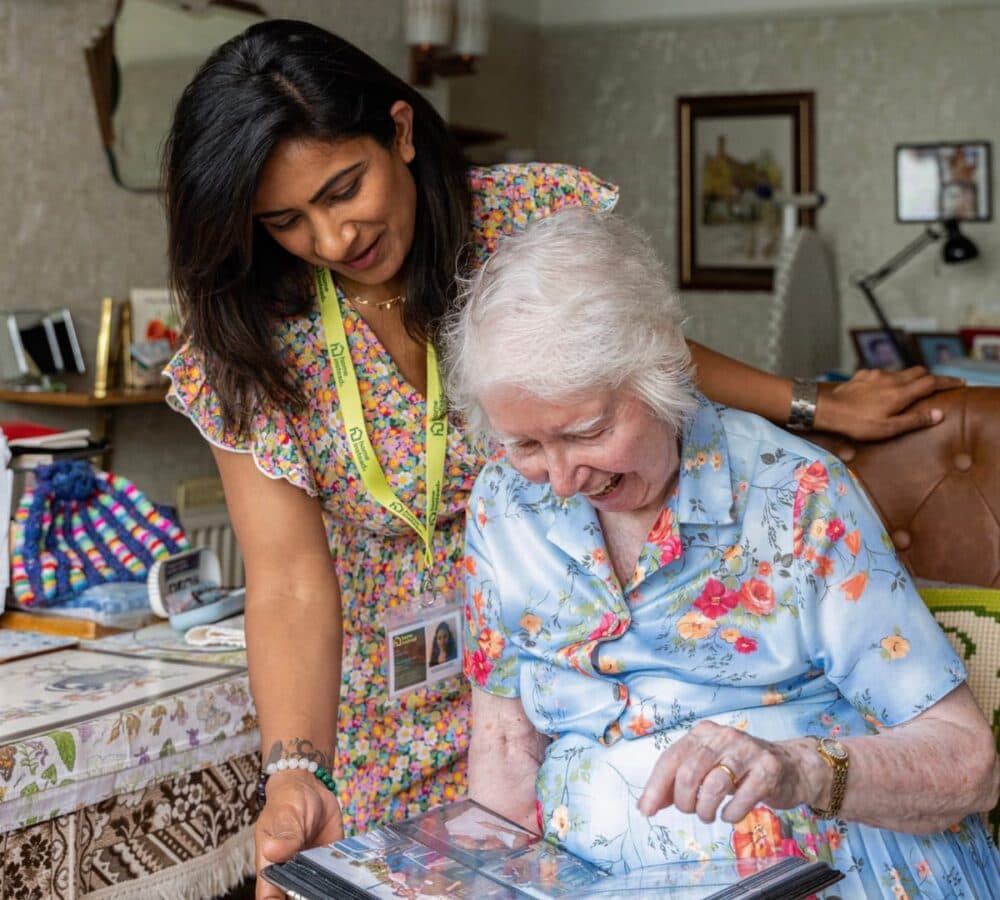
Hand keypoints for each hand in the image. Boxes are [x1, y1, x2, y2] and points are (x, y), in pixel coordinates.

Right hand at [255, 769, 343, 899]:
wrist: (310, 789)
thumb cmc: (288, 801)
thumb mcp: (286, 814)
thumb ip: (285, 834)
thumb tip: (273, 851)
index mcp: (270, 866)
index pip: (269, 897)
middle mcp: (290, 873)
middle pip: (294, 898)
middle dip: (304, 898)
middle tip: (320, 892)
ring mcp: (312, 870)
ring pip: (317, 892)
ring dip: (326, 892)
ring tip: (338, 890)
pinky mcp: (331, 863)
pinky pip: (337, 878)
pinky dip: (345, 882)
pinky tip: (354, 883)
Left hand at [637, 721, 823, 824]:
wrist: (791, 767)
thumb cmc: (741, 770)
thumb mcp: (707, 768)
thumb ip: (677, 782)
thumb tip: (646, 805)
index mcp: (703, 733)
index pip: (670, 758)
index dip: (655, 787)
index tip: (646, 811)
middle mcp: (723, 736)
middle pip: (689, 773)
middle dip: (684, 802)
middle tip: (691, 812)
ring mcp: (747, 751)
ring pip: (713, 786)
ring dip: (705, 810)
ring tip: (709, 815)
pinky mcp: (768, 769)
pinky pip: (741, 798)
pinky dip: (730, 814)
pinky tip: (729, 815)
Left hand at [814, 367, 962, 440]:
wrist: (826, 409)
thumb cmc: (857, 423)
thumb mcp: (888, 428)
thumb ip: (914, 420)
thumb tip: (938, 414)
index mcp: (901, 392)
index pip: (932, 382)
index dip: (948, 382)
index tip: (959, 383)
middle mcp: (891, 378)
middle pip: (918, 371)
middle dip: (930, 377)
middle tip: (936, 387)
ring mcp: (875, 374)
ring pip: (900, 372)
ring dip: (909, 378)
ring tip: (909, 391)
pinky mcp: (862, 375)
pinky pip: (881, 374)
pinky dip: (889, 380)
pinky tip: (882, 390)